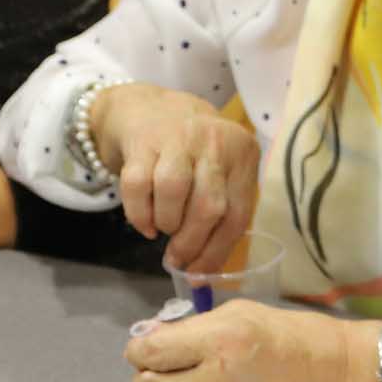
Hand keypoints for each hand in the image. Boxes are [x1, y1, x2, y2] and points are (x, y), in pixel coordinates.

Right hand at [98, 83, 259, 272]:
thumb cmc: (193, 151)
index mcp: (243, 154)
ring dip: (168, 224)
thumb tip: (205, 270)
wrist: (149, 107)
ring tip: (164, 229)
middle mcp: (214, 142)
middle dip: (191, 243)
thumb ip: (223, 212)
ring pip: (175, 192)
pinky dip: (140, 214)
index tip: (200, 274)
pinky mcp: (143, 140)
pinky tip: (145, 223)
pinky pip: (138, 186)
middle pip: (209, 206)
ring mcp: (177, 137)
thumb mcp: (221, 171)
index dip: (217, 251)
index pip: (238, 214)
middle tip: (177, 259)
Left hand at [126, 302, 379, 381]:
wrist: (334, 375)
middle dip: (145, 375)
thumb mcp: (238, 313)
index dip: (138, 348)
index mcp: (219, 341)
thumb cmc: (289, 335)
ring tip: (182, 381)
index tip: (143, 345)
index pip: (151, 352)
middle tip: (156, 366)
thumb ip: (192, 327)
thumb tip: (151, 338)